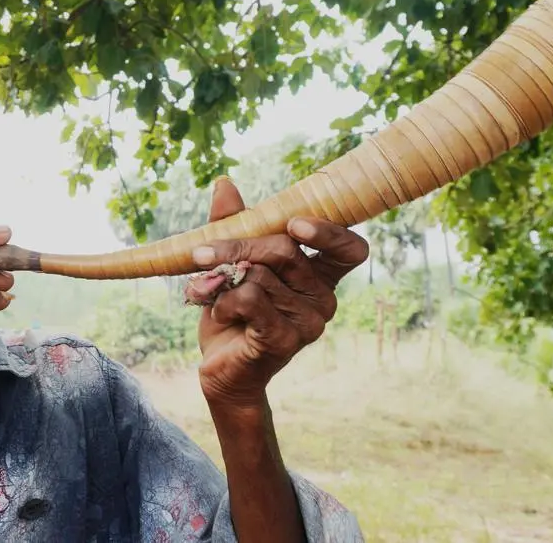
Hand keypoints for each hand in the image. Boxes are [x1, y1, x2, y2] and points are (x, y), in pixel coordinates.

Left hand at [192, 178, 367, 409]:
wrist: (222, 370)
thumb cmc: (233, 313)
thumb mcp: (232, 263)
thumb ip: (236, 224)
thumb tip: (225, 183)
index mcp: (320, 276)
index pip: (351, 249)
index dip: (329, 232)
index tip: (294, 224)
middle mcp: (324, 299)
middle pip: (285, 250)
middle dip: (237, 247)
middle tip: (201, 253)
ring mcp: (309, 323)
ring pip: (260, 275)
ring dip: (223, 279)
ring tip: (211, 293)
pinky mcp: (285, 341)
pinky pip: (250, 299)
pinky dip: (224, 300)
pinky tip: (217, 311)